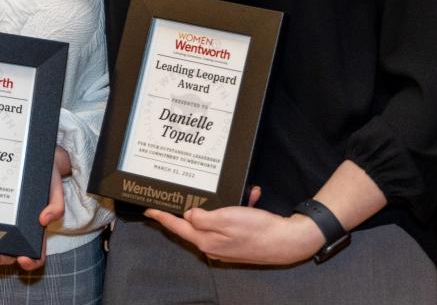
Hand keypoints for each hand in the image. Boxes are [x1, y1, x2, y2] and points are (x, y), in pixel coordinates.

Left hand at [9, 145, 69, 270]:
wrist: (34, 157)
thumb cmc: (46, 177)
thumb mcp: (55, 188)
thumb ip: (56, 205)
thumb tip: (45, 220)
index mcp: (35, 231)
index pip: (35, 255)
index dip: (30, 262)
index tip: (22, 259)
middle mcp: (17, 231)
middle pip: (7, 254)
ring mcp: (1, 223)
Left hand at [144, 186, 324, 265]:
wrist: (288, 242)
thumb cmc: (257, 230)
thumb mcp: (225, 219)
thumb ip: (202, 218)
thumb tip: (188, 214)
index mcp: (206, 240)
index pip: (177, 226)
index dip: (162, 216)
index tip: (148, 208)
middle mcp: (213, 245)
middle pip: (194, 223)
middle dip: (194, 205)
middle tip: (182, 192)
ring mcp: (226, 244)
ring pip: (216, 218)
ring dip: (224, 203)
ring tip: (238, 191)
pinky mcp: (239, 240)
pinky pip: (233, 219)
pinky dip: (240, 206)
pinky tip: (251, 195)